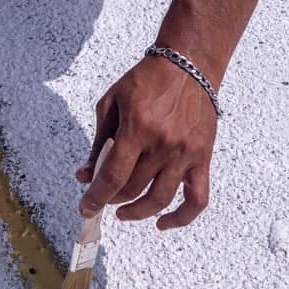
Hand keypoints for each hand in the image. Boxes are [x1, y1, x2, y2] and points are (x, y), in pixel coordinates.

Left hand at [76, 53, 218, 229]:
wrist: (188, 65)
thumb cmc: (147, 81)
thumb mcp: (111, 102)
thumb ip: (98, 141)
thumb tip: (85, 174)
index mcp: (137, 128)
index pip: (113, 176)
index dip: (96, 198)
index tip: (85, 208)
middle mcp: (163, 145)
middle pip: (133, 189)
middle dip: (111, 199)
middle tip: (103, 198)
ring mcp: (185, 154)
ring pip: (159, 199)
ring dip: (138, 213)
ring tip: (124, 212)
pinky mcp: (202, 158)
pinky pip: (197, 199)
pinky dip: (181, 218)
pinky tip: (163, 223)